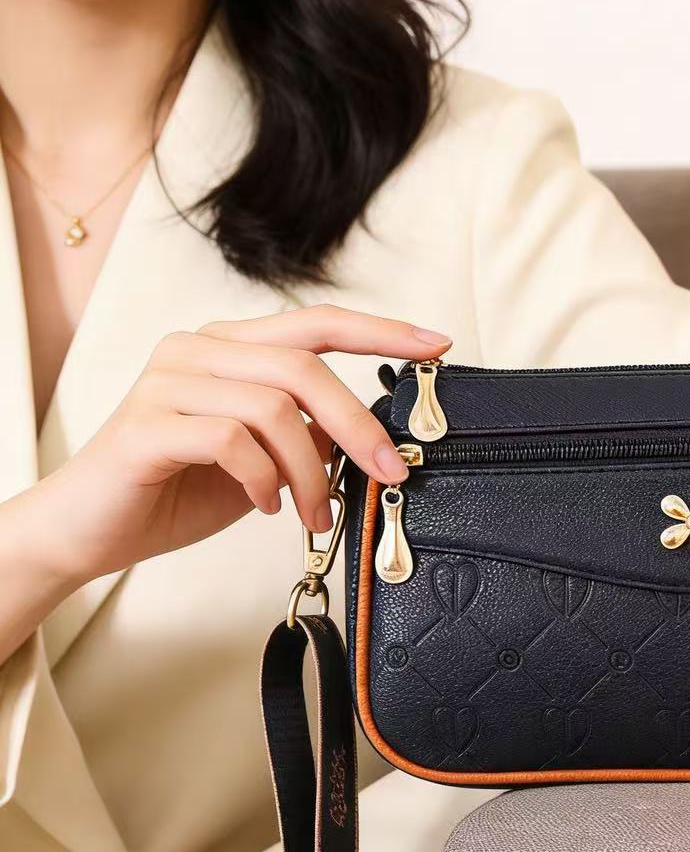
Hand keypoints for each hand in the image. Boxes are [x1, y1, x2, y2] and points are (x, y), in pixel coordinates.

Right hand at [32, 305, 449, 588]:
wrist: (90, 529)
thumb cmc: (179, 489)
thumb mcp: (264, 460)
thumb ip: (307, 435)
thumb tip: (374, 436)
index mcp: (230, 348)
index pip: (317, 322)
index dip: (381, 330)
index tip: (437, 345)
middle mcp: (198, 350)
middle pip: (305, 366)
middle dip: (359, 424)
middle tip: (390, 472)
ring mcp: (167, 381)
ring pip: (273, 407)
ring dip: (310, 470)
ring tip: (314, 512)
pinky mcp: (146, 425)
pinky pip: (230, 440)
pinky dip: (262, 478)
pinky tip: (263, 505)